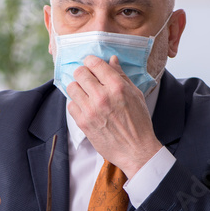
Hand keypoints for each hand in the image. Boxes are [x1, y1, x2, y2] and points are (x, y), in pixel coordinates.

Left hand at [67, 55, 162, 177]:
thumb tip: (111, 60)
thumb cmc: (139, 122)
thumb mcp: (136, 95)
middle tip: (87, 79)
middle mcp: (102, 96)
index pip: (94, 63)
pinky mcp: (83, 123)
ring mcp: (90, 110)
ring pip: (71, 87)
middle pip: (79, 72)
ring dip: (78, 88)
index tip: (91, 64)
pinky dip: (76, 105)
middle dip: (83, 73)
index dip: (91, 61)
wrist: (136, 150)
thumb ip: (121, 76)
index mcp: (117, 86)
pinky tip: (86, 108)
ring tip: (86, 94)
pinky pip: (70, 105)